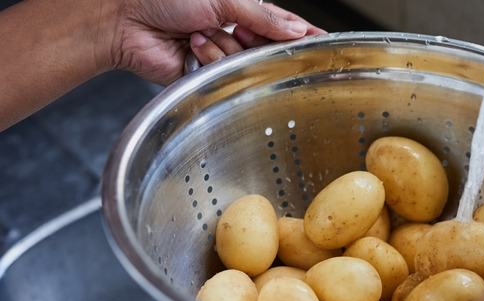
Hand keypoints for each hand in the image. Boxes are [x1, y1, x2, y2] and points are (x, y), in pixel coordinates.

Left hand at [109, 0, 323, 84]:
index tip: (324, 42)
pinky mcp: (205, 76)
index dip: (302, 33)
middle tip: (238, 30)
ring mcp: (219, 54)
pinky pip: (223, 74)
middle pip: (266, 47)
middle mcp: (231, 31)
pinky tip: (192, 46)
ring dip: (224, 46)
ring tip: (199, 32)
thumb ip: (264, 16)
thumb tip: (295, 30)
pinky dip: (209, 59)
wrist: (124, 19)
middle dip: (253, 39)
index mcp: (239, 8)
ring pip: (245, 62)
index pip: (281, 22)